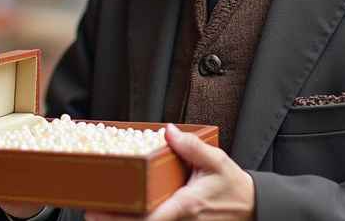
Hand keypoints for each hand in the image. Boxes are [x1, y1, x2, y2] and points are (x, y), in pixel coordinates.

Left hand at [84, 124, 255, 220]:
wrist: (253, 208)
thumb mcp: (216, 161)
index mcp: (186, 205)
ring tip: (99, 214)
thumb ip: (191, 147)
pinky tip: (124, 214)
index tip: (99, 211)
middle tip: (91, 212)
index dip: (122, 218)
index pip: (149, 218)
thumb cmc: (234, 187)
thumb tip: (168, 131)